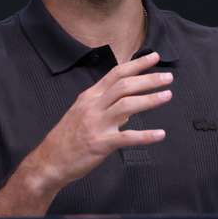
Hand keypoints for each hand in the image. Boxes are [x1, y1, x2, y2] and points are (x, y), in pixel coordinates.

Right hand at [30, 51, 171, 189]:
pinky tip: (160, 134)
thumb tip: (130, 103)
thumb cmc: (68, 137)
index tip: (154, 57)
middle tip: (168, 77)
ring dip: (150, 100)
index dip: (137, 64)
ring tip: (167, 96)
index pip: (116, 73)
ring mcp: (96, 124)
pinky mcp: (100, 144)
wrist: (49, 161)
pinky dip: (145, 136)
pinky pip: (126, 138)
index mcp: (90, 96)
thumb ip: (106, 104)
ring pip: (127, 105)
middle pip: (124, 85)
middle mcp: (93, 106)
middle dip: (148, 79)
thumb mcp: (83, 112)